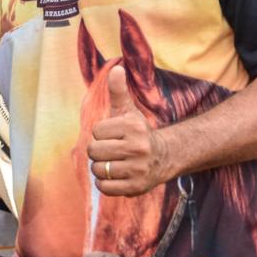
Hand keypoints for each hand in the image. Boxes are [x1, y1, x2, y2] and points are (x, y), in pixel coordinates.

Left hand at [88, 66, 174, 196]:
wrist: (162, 158)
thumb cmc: (137, 133)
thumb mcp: (128, 111)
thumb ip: (119, 91)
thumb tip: (116, 68)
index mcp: (133, 127)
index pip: (96, 132)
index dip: (101, 134)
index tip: (114, 135)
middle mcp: (138, 148)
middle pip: (94, 151)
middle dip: (98, 151)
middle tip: (112, 150)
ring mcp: (138, 169)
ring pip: (98, 170)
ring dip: (101, 168)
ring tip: (114, 163)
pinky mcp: (136, 187)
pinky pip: (104, 188)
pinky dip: (104, 183)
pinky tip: (115, 175)